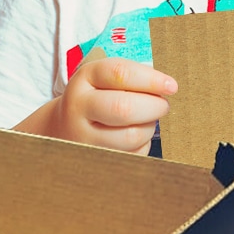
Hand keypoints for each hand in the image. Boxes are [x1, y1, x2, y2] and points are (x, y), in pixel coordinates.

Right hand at [49, 47, 175, 153]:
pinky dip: (142, 145)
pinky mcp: (93, 160)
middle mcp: (78, 107)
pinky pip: (131, 155)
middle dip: (153, 107)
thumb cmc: (96, 97)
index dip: (150, 79)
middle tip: (163, 105)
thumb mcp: (104, 79)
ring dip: (148, 127)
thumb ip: (131, 78)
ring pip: (130, 136)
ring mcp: (83, 137)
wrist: (62, 128)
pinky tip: (134, 136)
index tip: (171, 86)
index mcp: (83, 78)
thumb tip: (166, 88)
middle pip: (123, 108)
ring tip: (146, 120)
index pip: (119, 73)